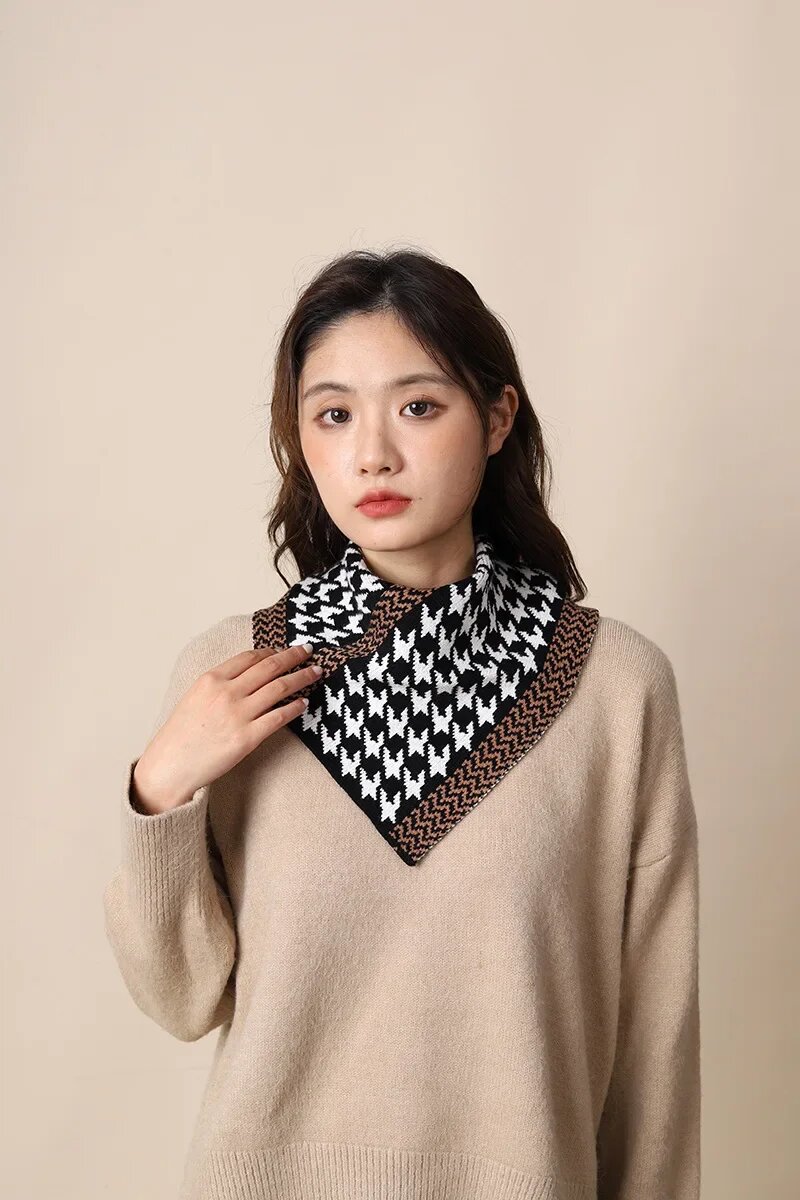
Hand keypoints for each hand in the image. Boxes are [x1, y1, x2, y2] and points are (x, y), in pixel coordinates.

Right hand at [132, 643, 319, 812]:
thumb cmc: (181, 734)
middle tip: (308, 650)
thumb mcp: (194, 697)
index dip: (272, 651)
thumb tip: (250, 675)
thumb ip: (220, 684)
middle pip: (269, 667)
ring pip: (280, 688)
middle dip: (293, 656)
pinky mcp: (247, 738)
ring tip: (315, 672)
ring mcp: (238, 715)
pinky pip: (279, 716)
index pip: (250, 657)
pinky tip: (304, 703)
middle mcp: (226, 692)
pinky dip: (295, 707)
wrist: (170, 766)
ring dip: (302, 677)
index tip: (284, 650)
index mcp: (211, 679)